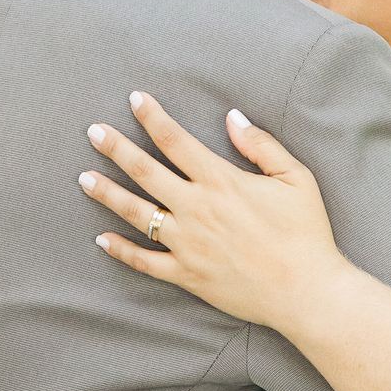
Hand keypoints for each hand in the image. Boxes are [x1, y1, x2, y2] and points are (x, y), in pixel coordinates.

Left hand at [80, 92, 342, 338]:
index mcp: (221, 181)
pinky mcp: (187, 275)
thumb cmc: (306, 233)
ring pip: (136, 213)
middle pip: (144, 171)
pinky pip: (145, 262)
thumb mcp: (296, 178)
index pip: (175, 140)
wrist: (306, 291)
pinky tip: (102, 240)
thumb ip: (261, 145)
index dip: (152, 117)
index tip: (134, 99)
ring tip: (84, 178)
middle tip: (93, 132)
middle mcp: (196, 208)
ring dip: (107, 193)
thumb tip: (232, 117)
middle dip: (116, 148)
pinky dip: (121, 251)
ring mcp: (187, 243)